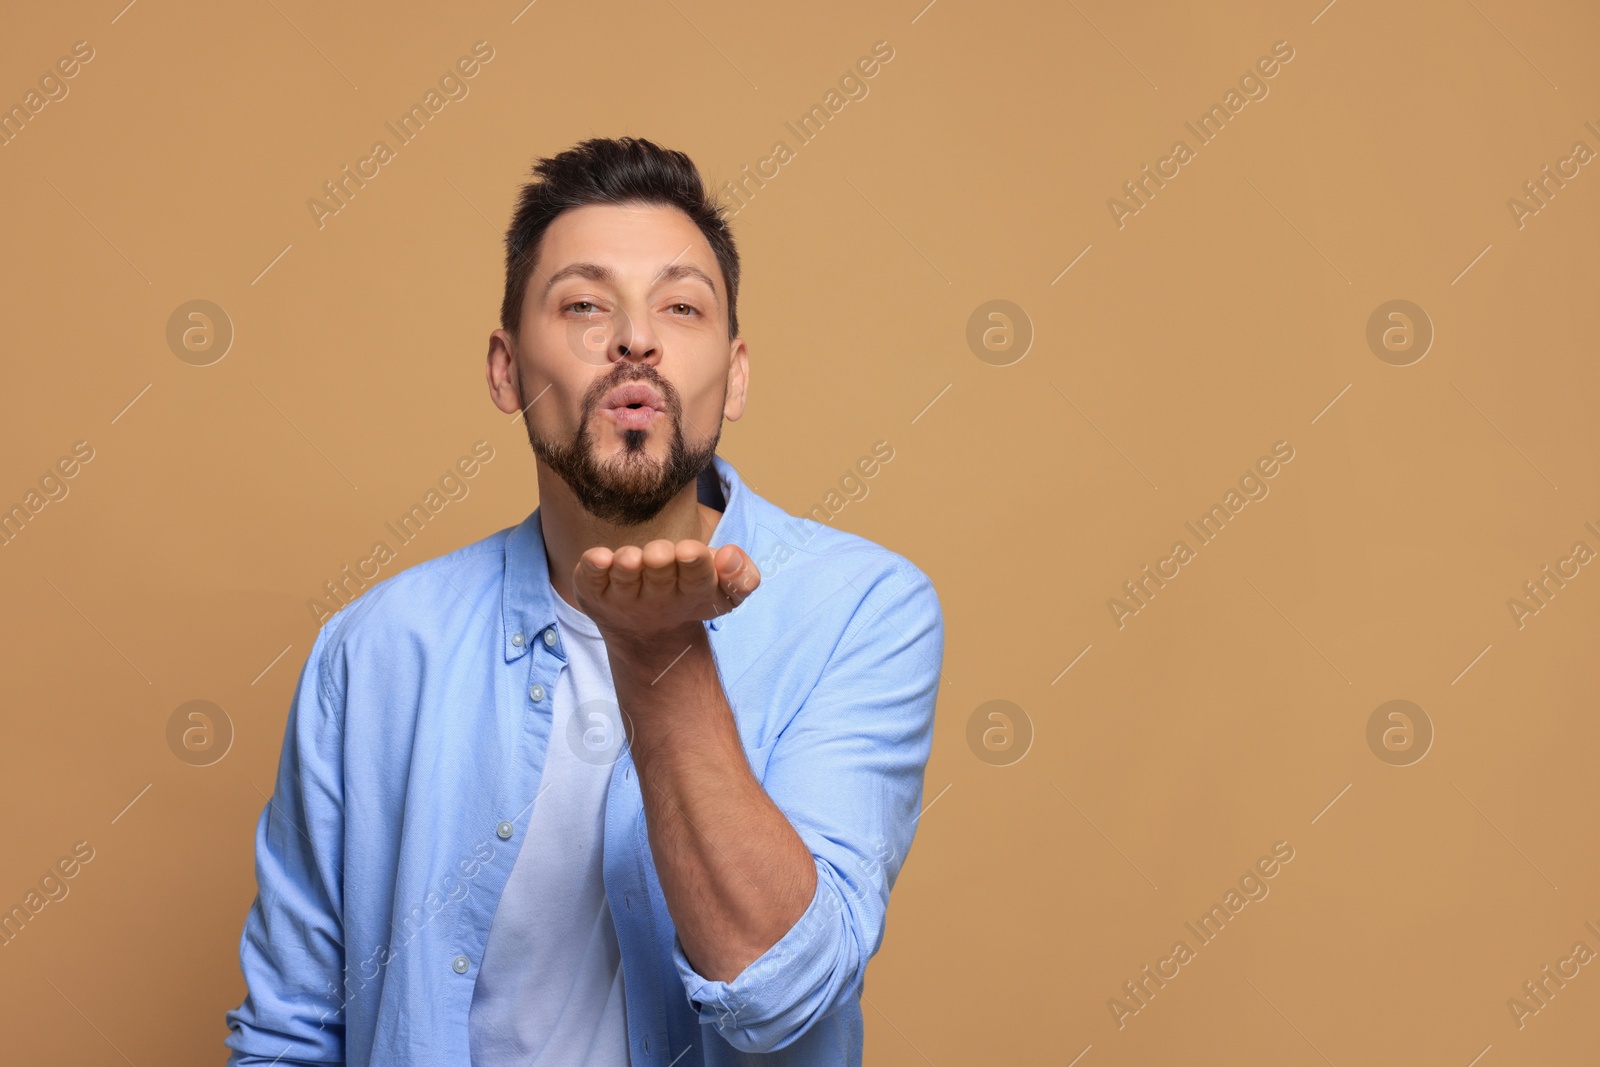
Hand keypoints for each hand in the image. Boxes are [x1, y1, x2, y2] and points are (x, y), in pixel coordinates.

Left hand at [572, 539, 760, 657]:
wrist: (644, 632)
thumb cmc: (688, 595)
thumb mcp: (725, 592)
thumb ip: (742, 576)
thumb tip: (728, 555)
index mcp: (691, 592)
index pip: (697, 578)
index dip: (694, 564)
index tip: (690, 551)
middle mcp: (656, 598)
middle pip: (658, 577)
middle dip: (659, 563)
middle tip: (660, 552)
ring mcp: (622, 596)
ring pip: (624, 579)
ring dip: (627, 567)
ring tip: (631, 558)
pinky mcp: (592, 591)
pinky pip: (588, 579)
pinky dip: (591, 568)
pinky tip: (597, 558)